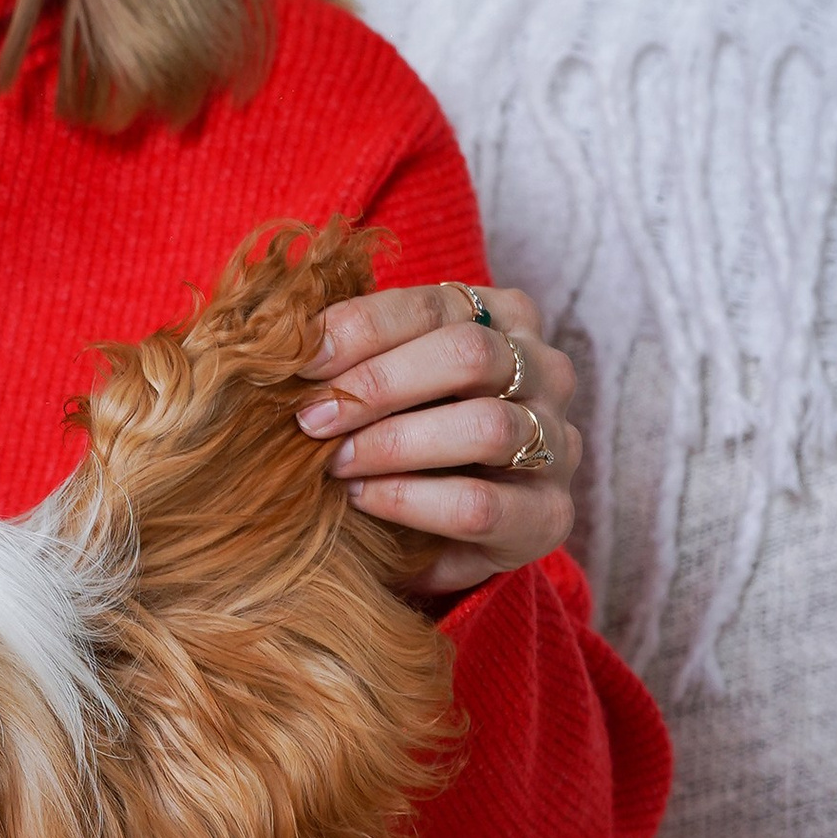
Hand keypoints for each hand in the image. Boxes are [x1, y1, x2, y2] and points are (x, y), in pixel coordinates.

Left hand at [296, 278, 581, 599]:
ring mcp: (559, 443)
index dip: (360, 329)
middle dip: (377, 385)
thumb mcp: (379, 382)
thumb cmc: (400, 435)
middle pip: (468, 354)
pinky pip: (480, 503)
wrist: (434, 532)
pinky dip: (410, 499)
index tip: (298, 360)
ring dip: (394, 444)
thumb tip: (277, 332)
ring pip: (485, 427)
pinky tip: (362, 498)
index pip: (433, 305)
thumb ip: (349, 352)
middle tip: (310, 418)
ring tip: (333, 463)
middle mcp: (546, 370)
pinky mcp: (549, 515)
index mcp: (506, 317)